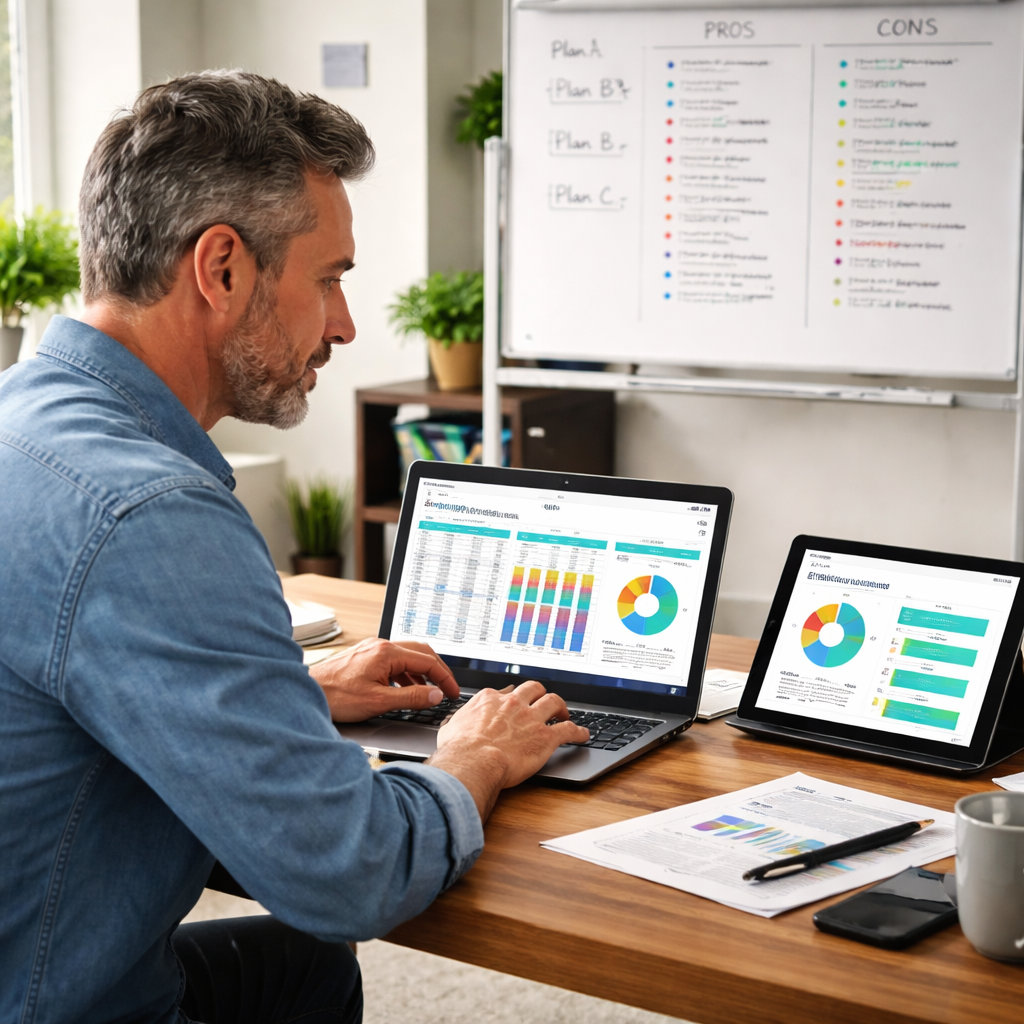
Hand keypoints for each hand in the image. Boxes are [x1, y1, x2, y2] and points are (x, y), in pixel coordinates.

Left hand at [310, 638, 459, 722]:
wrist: (306, 692)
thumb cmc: (336, 696)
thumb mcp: (379, 701)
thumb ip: (411, 697)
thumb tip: (435, 695)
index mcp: (387, 652)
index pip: (427, 660)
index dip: (444, 678)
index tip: (453, 693)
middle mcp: (381, 645)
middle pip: (421, 652)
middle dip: (437, 671)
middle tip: (447, 689)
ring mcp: (372, 649)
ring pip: (407, 656)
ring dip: (421, 673)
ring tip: (428, 692)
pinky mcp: (365, 656)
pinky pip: (394, 661)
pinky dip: (406, 674)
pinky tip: (404, 689)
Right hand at [428, 681, 589, 821]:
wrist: (473, 761)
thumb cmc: (459, 749)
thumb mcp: (449, 728)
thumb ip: (455, 721)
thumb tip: (450, 722)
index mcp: (490, 699)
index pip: (507, 692)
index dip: (514, 697)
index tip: (517, 702)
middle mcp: (513, 704)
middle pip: (534, 688)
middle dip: (541, 693)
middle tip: (544, 701)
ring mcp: (531, 718)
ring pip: (554, 701)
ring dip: (562, 707)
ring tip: (565, 713)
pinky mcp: (545, 737)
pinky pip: (568, 730)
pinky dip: (578, 731)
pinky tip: (583, 734)